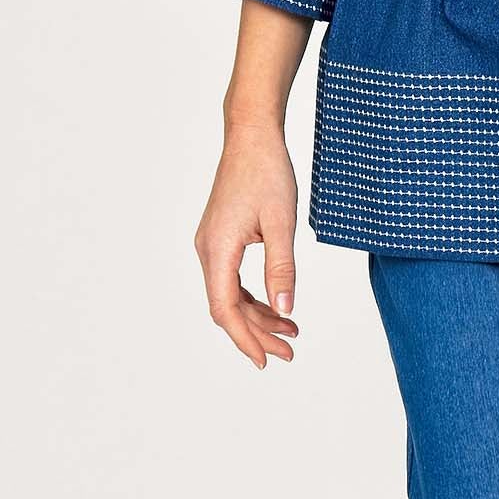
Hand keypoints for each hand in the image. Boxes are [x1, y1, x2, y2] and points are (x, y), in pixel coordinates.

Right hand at [195, 120, 300, 368]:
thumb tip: (285, 310)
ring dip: (258, 317)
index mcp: (218, 249)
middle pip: (227, 308)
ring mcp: (212, 245)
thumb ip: (282, 269)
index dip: (244, 339)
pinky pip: (232, 280)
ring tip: (291, 332)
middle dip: (256, 334)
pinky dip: (253, 297)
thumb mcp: (282, 223)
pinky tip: (277, 307)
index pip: (225, 309)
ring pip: (230, 295)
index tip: (265, 361)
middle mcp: (208, 251)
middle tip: (289, 353)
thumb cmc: (266, 173)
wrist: (252, 137)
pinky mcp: (221, 239)